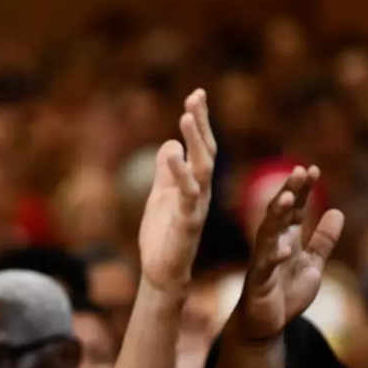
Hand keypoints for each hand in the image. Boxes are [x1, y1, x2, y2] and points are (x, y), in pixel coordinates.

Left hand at [138, 89, 217, 292]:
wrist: (162, 272)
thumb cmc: (164, 235)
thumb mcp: (161, 196)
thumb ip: (167, 171)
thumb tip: (170, 144)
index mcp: (195, 183)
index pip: (201, 147)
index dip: (200, 122)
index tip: (196, 95)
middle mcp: (201, 191)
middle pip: (206, 151)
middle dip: (201, 123)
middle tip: (196, 97)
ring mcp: (196, 206)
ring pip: (202, 168)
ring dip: (196, 142)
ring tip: (186, 117)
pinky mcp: (187, 221)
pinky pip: (186, 194)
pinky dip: (179, 172)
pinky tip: (171, 153)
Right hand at [237, 167, 343, 341]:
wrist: (266, 325)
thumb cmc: (286, 293)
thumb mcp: (313, 264)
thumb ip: (323, 240)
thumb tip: (338, 211)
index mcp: (286, 239)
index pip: (295, 209)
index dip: (303, 190)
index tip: (313, 169)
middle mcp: (272, 245)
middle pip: (279, 213)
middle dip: (288, 192)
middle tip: (299, 172)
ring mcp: (263, 262)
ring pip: (267, 233)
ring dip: (276, 215)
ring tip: (287, 197)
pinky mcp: (259, 283)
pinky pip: (265, 267)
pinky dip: (274, 257)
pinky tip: (284, 249)